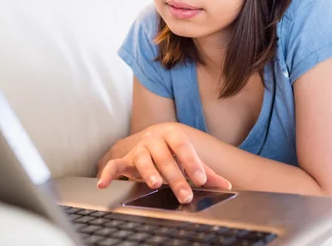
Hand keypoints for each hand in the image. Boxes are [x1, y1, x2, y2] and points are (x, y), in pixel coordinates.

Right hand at [97, 123, 231, 203]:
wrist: (148, 139)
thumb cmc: (172, 151)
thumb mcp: (188, 158)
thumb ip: (206, 171)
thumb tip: (227, 185)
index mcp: (173, 135)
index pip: (183, 147)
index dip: (192, 163)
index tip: (201, 179)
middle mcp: (154, 139)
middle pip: (165, 158)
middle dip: (175, 177)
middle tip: (185, 195)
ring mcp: (138, 148)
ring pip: (143, 159)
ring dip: (148, 172)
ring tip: (155, 184)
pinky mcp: (124, 159)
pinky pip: (114, 165)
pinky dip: (108, 174)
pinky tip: (104, 184)